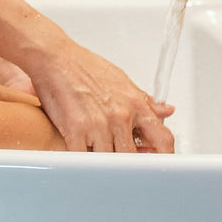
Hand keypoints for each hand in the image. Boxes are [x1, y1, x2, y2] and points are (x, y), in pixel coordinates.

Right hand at [26, 40, 174, 152]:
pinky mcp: (75, 129)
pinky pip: (84, 158)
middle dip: (127, 163)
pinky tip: (80, 157)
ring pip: (110, 161)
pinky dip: (82, 162)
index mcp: (135, 104)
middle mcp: (120, 115)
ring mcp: (99, 124)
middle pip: (134, 157)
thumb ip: (144, 100)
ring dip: (103, 162)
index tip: (158, 164)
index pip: (163, 138)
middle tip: (119, 162)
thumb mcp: (121, 81)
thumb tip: (166, 111)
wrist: (55, 58)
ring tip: (96, 156)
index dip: (164, 157)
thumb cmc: (84, 66)